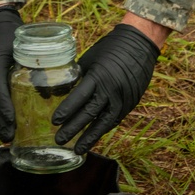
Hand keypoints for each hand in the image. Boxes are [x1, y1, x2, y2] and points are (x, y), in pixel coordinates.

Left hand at [53, 24, 160, 153]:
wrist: (139, 44)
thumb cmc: (110, 49)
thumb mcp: (90, 59)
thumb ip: (77, 76)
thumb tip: (58, 90)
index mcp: (98, 76)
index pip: (80, 97)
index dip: (67, 110)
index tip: (55, 121)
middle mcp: (111, 90)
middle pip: (89, 113)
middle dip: (73, 128)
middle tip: (59, 140)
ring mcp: (122, 98)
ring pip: (103, 122)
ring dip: (89, 137)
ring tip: (76, 150)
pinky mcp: (130, 103)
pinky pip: (114, 120)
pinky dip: (102, 130)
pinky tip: (92, 138)